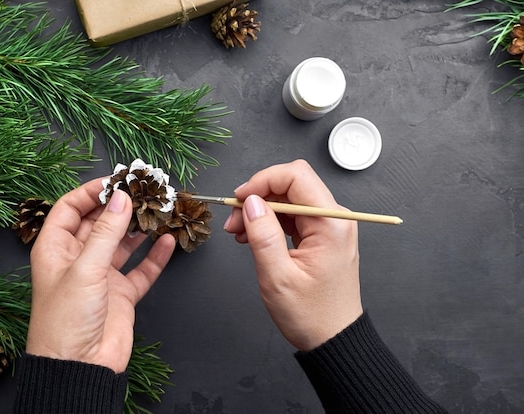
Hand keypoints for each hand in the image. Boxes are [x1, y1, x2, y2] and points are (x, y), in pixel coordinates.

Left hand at [26, 180, 175, 372]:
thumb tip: (121, 200)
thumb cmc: (64, 322)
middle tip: (145, 191)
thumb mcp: (84, 270)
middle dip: (121, 207)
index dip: (91, 192)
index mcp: (56, 249)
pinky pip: (141, 269)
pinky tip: (168, 242)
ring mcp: (101, 276)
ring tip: (160, 210)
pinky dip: (155, 256)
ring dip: (140, 228)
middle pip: (100, 223)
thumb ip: (106, 233)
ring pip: (123, 244)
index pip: (70, 208)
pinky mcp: (121, 294)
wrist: (79, 368)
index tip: (116, 181)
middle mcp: (79, 259)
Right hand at [223, 160, 362, 350]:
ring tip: (239, 233)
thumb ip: (263, 234)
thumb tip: (250, 202)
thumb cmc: (312, 315)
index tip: (239, 198)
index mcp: (331, 224)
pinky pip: (292, 215)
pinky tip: (253, 237)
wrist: (333, 339)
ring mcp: (329, 226)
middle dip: (258, 196)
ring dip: (261, 210)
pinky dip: (270, 221)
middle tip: (234, 220)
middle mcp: (335, 219)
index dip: (262, 180)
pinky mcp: (321, 235)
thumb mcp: (278, 277)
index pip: (296, 175)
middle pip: (291, 184)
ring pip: (288, 199)